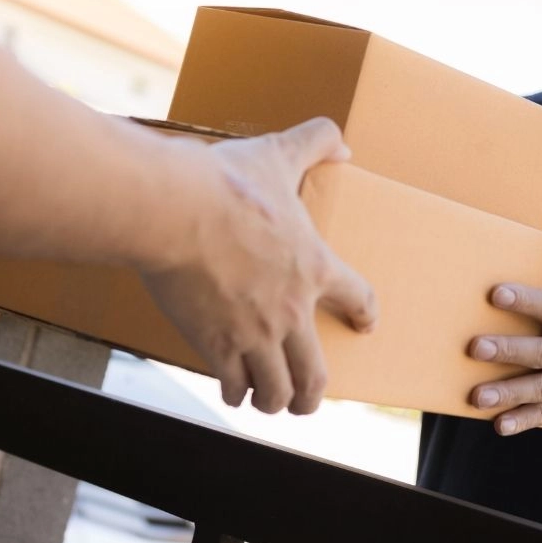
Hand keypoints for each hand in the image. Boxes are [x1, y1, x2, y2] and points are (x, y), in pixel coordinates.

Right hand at [140, 117, 376, 415]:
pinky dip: (235, 393)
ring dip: (275, 401)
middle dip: (312, 395)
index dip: (366, 314)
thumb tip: (343, 144)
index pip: (359, 298)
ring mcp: (254, 332)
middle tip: (306, 401)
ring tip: (267, 401)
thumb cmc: (227, 183)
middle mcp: (291, 310)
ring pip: (277, 390)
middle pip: (316, 373)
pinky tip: (231, 390)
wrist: (175, 211)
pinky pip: (233, 385)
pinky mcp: (215, 343)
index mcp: (314, 266)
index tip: (365, 327)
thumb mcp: (279, 152)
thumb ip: (316, 141)